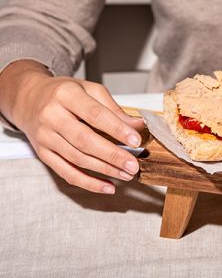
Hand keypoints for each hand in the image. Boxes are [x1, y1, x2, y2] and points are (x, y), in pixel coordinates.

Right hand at [0, 60, 144, 193]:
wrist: (28, 98)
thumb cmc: (64, 93)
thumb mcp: (89, 90)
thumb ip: (113, 108)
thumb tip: (137, 125)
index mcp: (66, 95)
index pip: (95, 114)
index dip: (117, 129)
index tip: (135, 140)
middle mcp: (52, 116)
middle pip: (84, 140)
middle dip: (112, 155)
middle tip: (133, 164)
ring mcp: (45, 136)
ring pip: (77, 158)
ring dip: (105, 170)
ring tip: (127, 174)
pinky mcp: (42, 153)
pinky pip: (66, 172)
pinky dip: (88, 182)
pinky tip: (107, 186)